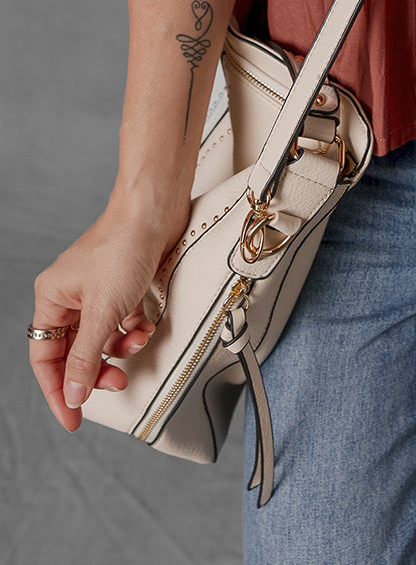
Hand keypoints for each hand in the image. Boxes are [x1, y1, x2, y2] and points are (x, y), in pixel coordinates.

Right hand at [30, 197, 189, 430]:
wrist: (156, 209)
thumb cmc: (124, 247)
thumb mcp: (104, 310)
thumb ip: (87, 357)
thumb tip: (73, 397)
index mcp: (52, 298)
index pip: (45, 358)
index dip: (57, 391)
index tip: (74, 420)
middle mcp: (70, 295)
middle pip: (75, 351)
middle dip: (96, 369)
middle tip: (117, 383)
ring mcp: (97, 290)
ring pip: (102, 338)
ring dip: (121, 347)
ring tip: (138, 342)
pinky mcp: (123, 285)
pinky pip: (122, 321)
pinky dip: (134, 329)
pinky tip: (147, 325)